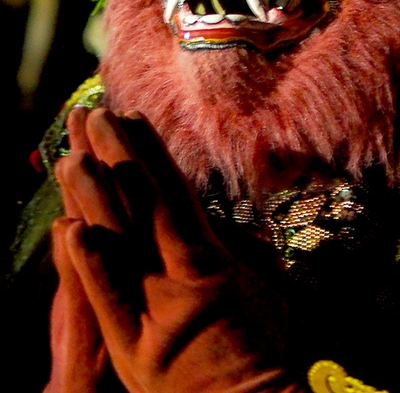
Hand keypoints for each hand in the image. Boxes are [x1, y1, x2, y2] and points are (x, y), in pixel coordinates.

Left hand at [52, 107, 300, 392]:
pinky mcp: (133, 348)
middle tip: (93, 114)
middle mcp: (180, 275)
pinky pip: (107, 299)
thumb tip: (215, 217)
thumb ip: (237, 248)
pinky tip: (69, 230)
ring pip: (120, 241)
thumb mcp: (263, 287)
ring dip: (92, 195)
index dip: (151, 152)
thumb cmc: (263, 351)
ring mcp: (155, 309)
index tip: (131, 115)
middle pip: (142, 203)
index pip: (174, 191)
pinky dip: (89, 264)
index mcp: (211, 257)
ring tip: (70, 154)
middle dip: (116, 156)